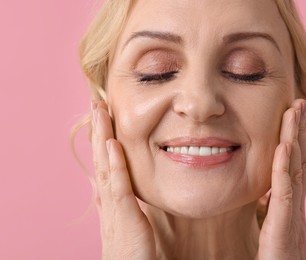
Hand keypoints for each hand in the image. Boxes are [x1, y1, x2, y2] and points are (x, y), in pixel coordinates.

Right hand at [91, 101, 155, 259]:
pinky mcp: (124, 218)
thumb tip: (115, 190)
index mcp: (111, 200)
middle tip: (96, 104)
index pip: (105, 163)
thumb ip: (122, 204)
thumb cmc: (131, 253)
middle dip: (98, 131)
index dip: (102, 140)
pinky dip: (115, 164)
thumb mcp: (127, 223)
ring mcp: (113, 208)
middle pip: (101, 159)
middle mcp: (107, 200)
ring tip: (100, 112)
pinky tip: (113, 144)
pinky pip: (119, 187)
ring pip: (105, 166)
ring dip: (102, 138)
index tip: (103, 118)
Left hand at [257, 99, 305, 259]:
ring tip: (294, 112)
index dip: (294, 140)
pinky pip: (284, 192)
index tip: (291, 116)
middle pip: (299, 160)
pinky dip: (284, 167)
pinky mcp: (283, 225)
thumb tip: (260, 194)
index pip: (293, 165)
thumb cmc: (275, 256)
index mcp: (289, 203)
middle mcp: (295, 204)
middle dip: (298, 131)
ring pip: (295, 169)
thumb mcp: (269, 225)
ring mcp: (292, 213)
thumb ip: (267, 207)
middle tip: (298, 103)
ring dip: (294, 138)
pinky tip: (284, 146)